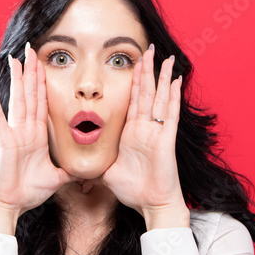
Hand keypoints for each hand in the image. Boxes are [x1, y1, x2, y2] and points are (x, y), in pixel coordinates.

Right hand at [0, 42, 80, 218]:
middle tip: (32, 49)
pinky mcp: (5, 141)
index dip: (43, 84)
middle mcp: (24, 130)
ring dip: (17, 78)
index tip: (44, 65)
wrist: (11, 205)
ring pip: (17, 100)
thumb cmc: (28, 192)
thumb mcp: (56, 178)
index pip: (42, 103)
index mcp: (36, 136)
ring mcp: (13, 133)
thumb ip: (68, 172)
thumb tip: (84, 174)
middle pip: (30, 95)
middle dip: (31, 72)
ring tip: (15, 58)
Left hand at [100, 44, 188, 228]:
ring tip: (164, 57)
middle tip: (147, 49)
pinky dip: (174, 96)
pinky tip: (176, 79)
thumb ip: (96, 170)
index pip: (131, 101)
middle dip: (145, 71)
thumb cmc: (133, 191)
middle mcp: (145, 128)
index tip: (131, 64)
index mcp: (131, 133)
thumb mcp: (108, 174)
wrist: (151, 205)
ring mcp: (157, 131)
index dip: (132, 82)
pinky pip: (171, 113)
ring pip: (159, 98)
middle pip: (146, 93)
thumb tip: (79, 177)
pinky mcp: (166, 138)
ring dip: (160, 77)